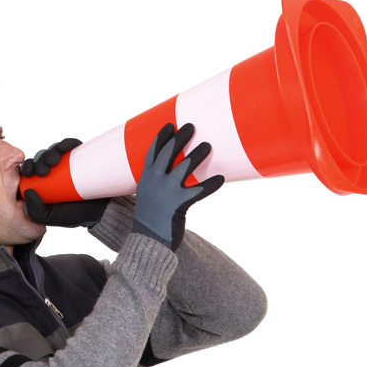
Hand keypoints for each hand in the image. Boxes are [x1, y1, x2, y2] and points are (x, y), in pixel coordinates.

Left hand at [20, 138, 108, 227]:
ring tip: (53, 161)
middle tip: (43, 171)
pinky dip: (67, 143)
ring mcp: (67, 162)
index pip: (29, 169)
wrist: (99, 212)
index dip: (26, 167)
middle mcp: (53, 169)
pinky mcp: (80, 157)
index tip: (29, 174)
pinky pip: (71, 145)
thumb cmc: (72, 214)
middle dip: (38, 160)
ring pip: (54, 150)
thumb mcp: (49, 217)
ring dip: (50, 152)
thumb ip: (34, 211)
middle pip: (40, 158)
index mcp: (41, 181)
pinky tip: (64, 148)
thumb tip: (28, 191)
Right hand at [131, 123, 223, 250]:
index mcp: (145, 178)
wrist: (148, 240)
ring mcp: (166, 192)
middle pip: (168, 153)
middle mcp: (154, 181)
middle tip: (191, 126)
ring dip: (197, 154)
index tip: (170, 125)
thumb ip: (156, 182)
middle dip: (180, 138)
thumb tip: (169, 172)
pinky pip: (199, 191)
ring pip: (184, 167)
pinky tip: (221, 178)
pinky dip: (211, 184)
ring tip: (208, 145)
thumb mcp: (148, 196)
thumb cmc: (151, 218)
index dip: (162, 137)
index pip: (153, 151)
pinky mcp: (179, 205)